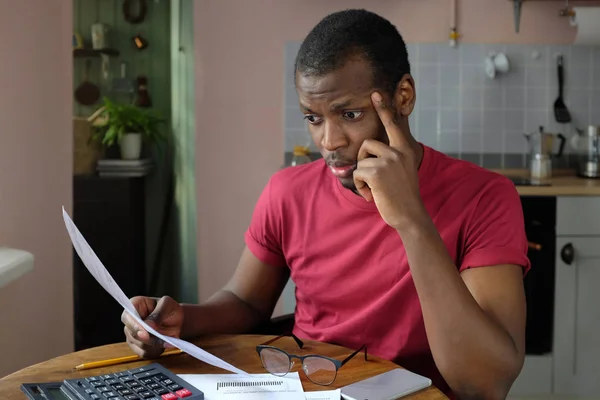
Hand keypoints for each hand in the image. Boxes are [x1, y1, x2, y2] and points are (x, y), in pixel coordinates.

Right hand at [122, 295, 183, 357]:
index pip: (127, 316)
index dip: (134, 325)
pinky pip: (144, 353)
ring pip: (139, 344)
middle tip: (161, 338)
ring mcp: (132, 334)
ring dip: (154, 344)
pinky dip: (155, 350)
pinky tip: (164, 344)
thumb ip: (158, 313)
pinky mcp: (138, 346)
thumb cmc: (171, 310)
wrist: (178, 321)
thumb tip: (148, 325)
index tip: (145, 332)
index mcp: (135, 305)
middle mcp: (131, 320)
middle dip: (147, 338)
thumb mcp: (168, 305)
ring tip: (167, 339)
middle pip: (132, 333)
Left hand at [353, 92, 425, 230]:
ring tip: (376, 188)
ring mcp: (388, 160)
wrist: (409, 215)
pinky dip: (361, 186)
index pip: (393, 124)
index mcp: (405, 149)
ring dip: (363, 176)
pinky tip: (372, 195)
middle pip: (367, 143)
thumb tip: (371, 147)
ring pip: (361, 160)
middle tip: (375, 179)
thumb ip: (391, 156)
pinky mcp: (377, 172)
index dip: (384, 107)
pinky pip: (357, 173)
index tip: (376, 92)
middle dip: (364, 160)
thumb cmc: (402, 194)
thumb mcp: (401, 170)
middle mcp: (398, 151)